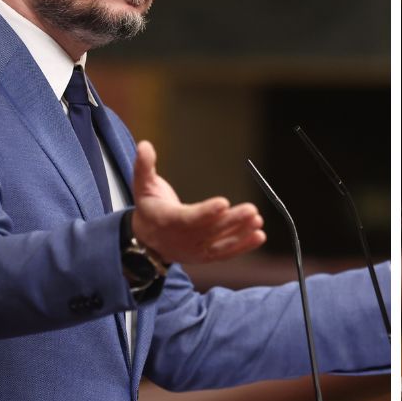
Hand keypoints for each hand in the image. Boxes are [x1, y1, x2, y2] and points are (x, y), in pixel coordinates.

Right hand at [130, 140, 265, 263]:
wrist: (146, 240)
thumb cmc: (149, 207)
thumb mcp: (142, 186)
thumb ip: (144, 166)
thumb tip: (145, 145)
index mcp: (166, 221)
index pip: (187, 218)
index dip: (205, 212)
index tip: (223, 203)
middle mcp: (181, 239)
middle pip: (209, 231)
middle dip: (232, 221)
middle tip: (251, 210)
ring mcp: (194, 250)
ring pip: (220, 243)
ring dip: (241, 233)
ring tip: (257, 221)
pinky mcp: (205, 256)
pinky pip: (225, 252)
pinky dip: (243, 245)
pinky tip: (259, 236)